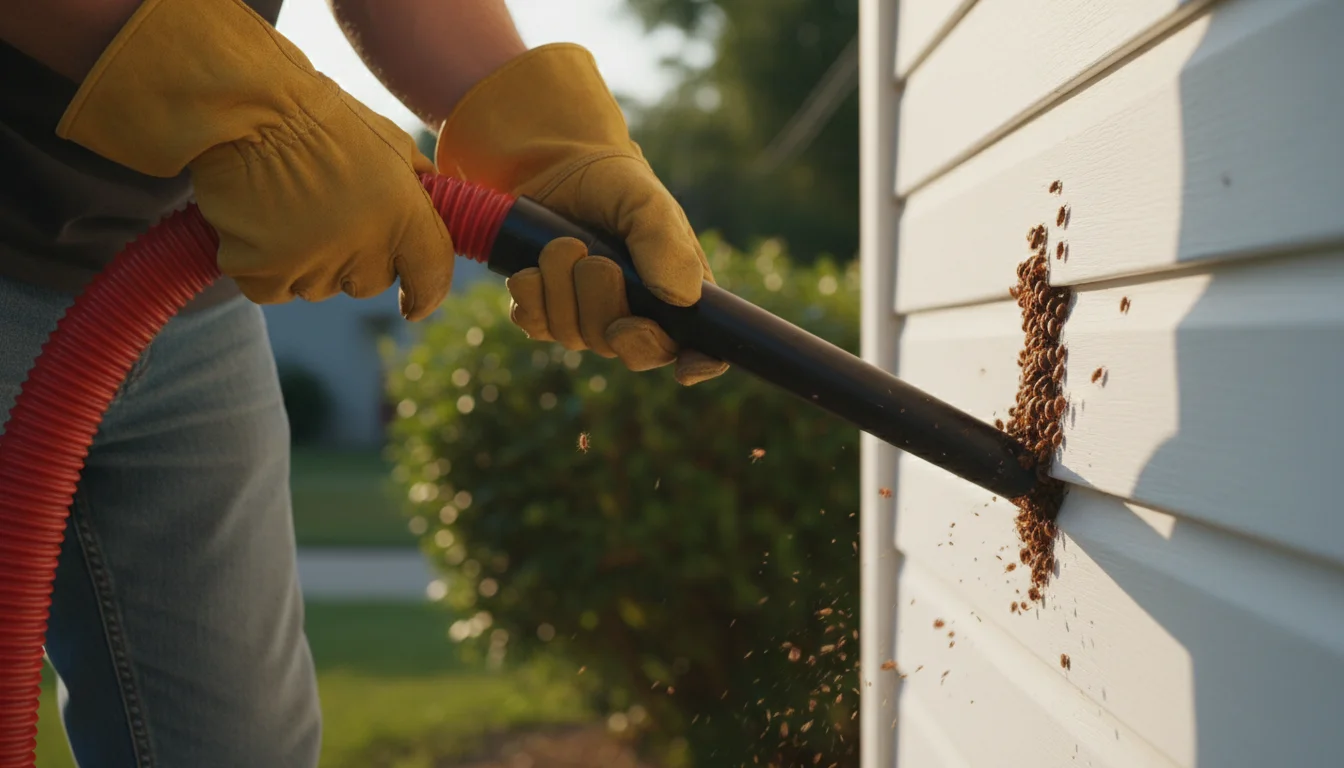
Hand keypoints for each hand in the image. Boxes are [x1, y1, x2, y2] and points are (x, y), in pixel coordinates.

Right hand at [56, 0, 455, 319]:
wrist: (249, 108)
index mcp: (404, 216)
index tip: (414, 304)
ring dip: (309, 260)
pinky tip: (261, 225)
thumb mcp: (390, 140)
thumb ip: (417, 181)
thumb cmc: (322, 118)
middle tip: (330, 214)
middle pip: (370, 282)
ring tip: (289, 208)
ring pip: (319, 286)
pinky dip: (266, 266)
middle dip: (357, 258)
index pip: (431, 275)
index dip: (426, 294)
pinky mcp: (264, 273)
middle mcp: (364, 249)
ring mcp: (312, 265)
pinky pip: (274, 288)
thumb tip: (433, 199)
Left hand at [434, 44, 728, 385]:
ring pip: (576, 338)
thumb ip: (665, 244)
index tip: (685, 369)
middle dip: (603, 304)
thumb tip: (683, 299)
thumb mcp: (646, 201)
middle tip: (592, 259)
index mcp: (677, 294)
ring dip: (561, 290)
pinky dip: (532, 297)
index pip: (699, 347)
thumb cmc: (613, 183)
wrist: (555, 167)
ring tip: (561, 244)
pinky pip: (537, 327)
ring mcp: (589, 319)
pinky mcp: (548, 313)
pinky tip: (531, 268)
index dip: (698, 364)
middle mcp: (637, 315)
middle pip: (627, 350)